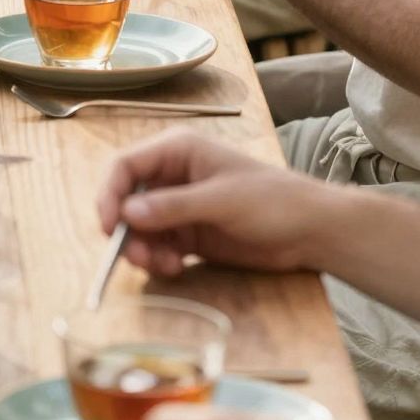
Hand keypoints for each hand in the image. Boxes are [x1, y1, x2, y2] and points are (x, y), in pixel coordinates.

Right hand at [95, 127, 328, 277]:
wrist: (311, 231)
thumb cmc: (273, 201)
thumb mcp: (222, 200)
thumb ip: (174, 206)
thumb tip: (126, 214)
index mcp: (177, 151)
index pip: (125, 166)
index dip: (109, 194)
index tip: (107, 227)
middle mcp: (172, 176)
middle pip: (126, 200)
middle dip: (125, 229)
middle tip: (137, 257)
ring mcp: (179, 206)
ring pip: (138, 228)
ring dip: (142, 249)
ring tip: (164, 266)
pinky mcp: (189, 234)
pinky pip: (157, 246)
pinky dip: (158, 260)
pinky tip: (176, 268)